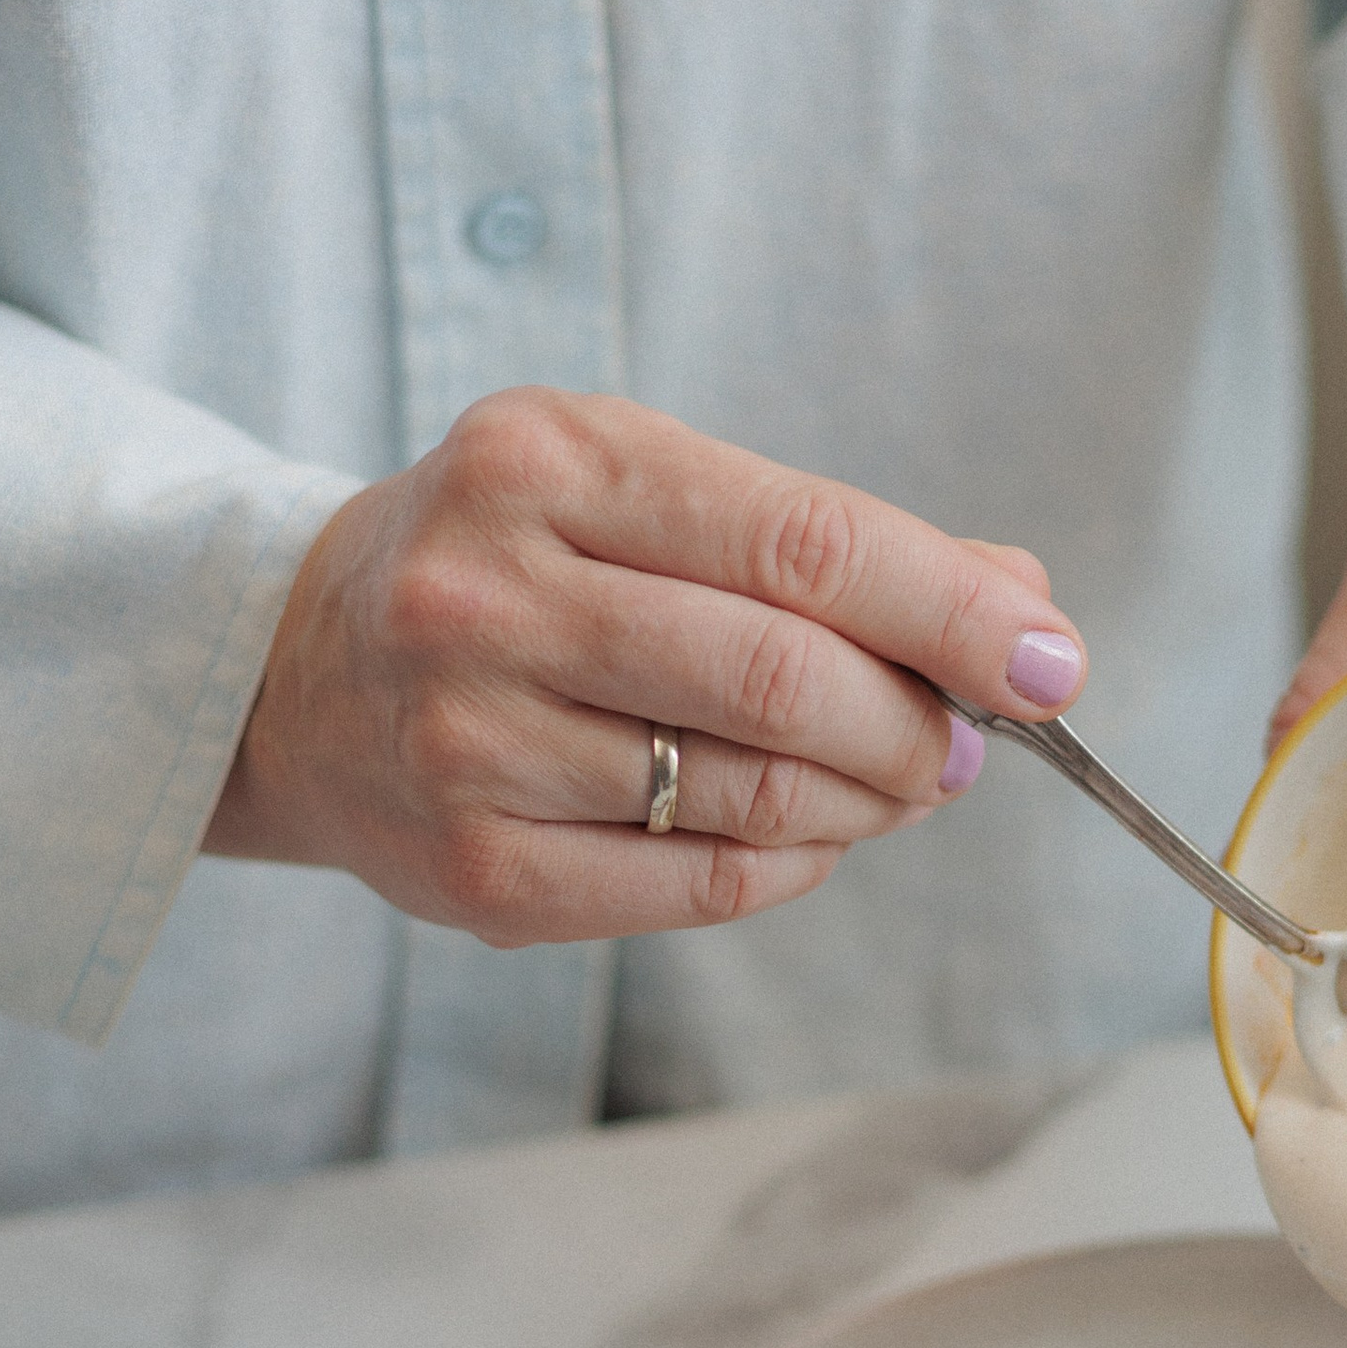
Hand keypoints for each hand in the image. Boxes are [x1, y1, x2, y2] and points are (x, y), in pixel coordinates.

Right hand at [205, 391, 1085, 939]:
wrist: (294, 668)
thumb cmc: (518, 564)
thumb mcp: (643, 488)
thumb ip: (828, 538)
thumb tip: (1024, 604)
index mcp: (549, 462)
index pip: (803, 542)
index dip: (954, 610)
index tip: (1051, 661)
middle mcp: (491, 596)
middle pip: (787, 682)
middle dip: (920, 725)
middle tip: (967, 742)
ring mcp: (472, 741)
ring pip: (754, 794)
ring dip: (870, 800)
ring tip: (894, 780)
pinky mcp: (475, 868)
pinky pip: (702, 885)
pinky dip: (795, 862)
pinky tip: (807, 830)